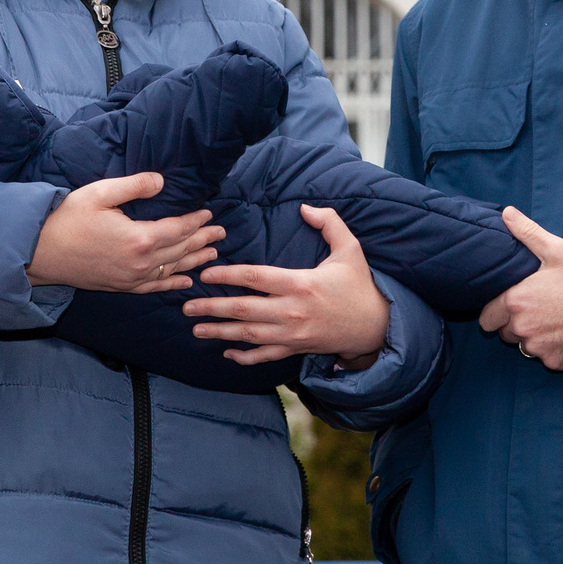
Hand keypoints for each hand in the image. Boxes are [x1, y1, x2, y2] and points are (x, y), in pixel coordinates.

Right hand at [27, 173, 223, 293]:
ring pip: (172, 270)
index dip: (196, 221)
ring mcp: (131, 278)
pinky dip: (173, 284)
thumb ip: (135, 185)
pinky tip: (185, 282)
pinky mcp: (121, 287)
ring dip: (194, 260)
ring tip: (213, 253)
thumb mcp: (101, 193)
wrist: (40, 253)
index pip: (178, 229)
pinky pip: (154, 287)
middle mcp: (140, 263)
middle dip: (203, 240)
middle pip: (180, 250)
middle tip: (221, 232)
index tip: (209, 213)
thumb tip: (162, 182)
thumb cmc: (68, 219)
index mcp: (139, 238)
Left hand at [183, 206, 390, 368]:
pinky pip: (265, 355)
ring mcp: (292, 333)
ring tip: (196, 327)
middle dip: (212, 307)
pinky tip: (226, 352)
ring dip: (219, 332)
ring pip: (248, 335)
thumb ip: (328, 222)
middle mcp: (291, 311)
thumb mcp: (350, 248)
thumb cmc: (359, 285)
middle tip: (186, 304)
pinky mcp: (296, 348)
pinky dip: (244, 356)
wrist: (375, 326)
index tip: (205, 272)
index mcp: (300, 283)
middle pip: (243, 309)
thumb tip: (305, 206)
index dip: (227, 274)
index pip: (255, 278)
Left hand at [478, 207, 562, 370]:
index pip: (486, 317)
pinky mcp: (555, 362)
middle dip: (515, 323)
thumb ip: (527, 233)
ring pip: (524, 346)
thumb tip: (506, 213)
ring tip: (554, 320)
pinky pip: (545, 357)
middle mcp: (522, 328)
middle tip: (537, 309)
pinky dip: (552, 349)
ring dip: (533, 337)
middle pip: (504, 333)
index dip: (497, 310)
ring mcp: (538, 348)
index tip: (513, 303)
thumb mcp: (556, 250)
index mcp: (515, 301)